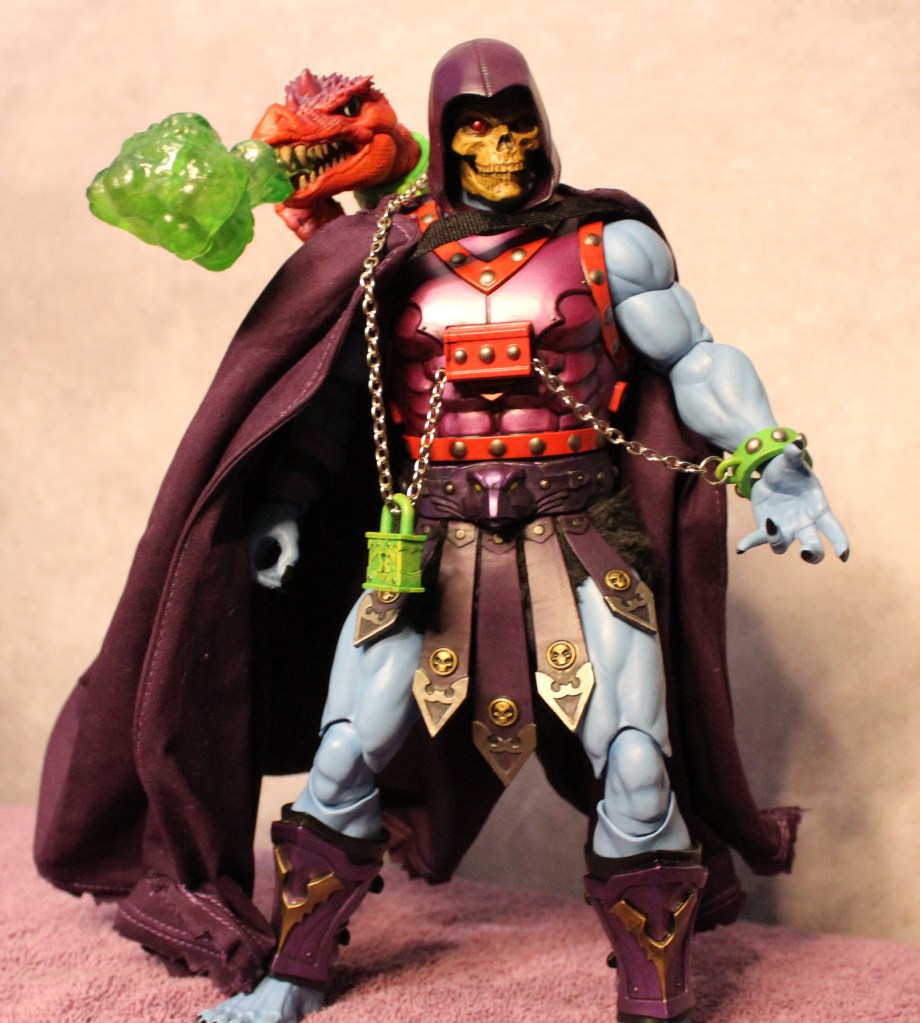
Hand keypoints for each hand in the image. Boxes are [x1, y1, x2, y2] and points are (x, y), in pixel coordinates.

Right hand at [248, 502, 300, 588]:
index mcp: (249, 542)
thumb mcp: (291, 535)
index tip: (280, 583)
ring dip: (268, 574)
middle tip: (284, 584)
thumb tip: (285, 573)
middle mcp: (245, 545)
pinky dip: (268, 568)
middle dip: (268, 579)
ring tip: (285, 576)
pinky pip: (257, 563)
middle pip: (251, 572)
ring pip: (254, 568)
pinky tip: (281, 568)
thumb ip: (291, 554)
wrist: (280, 502)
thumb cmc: (285, 518)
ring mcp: (248, 546)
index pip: (251, 571)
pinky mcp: (254, 546)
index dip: (265, 580)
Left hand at [737, 443, 848, 562]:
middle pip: (812, 545)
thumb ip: (795, 454)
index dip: (840, 541)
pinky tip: (741, 547)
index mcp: (818, 510)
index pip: (833, 528)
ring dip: (777, 540)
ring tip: (769, 524)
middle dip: (812, 551)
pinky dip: (750, 543)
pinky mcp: (766, 529)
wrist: (771, 474)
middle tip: (806, 552)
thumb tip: (797, 440)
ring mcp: (785, 529)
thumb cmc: (789, 469)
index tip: (843, 555)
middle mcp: (804, 524)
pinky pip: (759, 538)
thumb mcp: (792, 460)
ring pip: (783, 546)